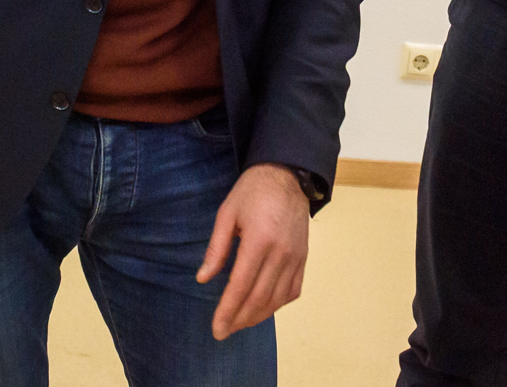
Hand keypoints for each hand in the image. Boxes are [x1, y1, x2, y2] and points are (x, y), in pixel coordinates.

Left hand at [197, 163, 309, 339]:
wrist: (289, 175)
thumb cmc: (253, 191)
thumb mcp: (227, 214)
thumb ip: (216, 248)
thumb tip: (202, 278)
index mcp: (259, 239)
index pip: (241, 285)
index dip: (228, 310)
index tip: (217, 328)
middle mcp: (281, 252)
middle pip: (260, 297)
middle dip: (240, 319)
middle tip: (223, 331)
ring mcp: (296, 256)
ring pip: (278, 298)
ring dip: (258, 316)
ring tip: (240, 323)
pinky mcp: (304, 257)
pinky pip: (293, 290)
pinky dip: (278, 304)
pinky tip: (264, 307)